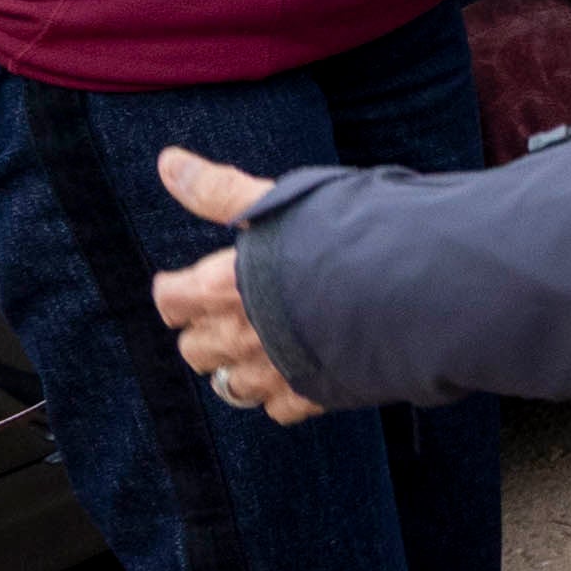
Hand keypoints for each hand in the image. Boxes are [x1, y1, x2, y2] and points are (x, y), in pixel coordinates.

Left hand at [148, 148, 320, 423]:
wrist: (403, 289)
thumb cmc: (337, 235)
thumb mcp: (275, 202)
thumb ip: (219, 190)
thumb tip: (167, 162)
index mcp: (219, 288)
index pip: (169, 301)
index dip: (176, 292)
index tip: (188, 284)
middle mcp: (236, 338)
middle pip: (194, 351)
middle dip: (205, 333)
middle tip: (230, 311)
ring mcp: (271, 374)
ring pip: (230, 387)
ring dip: (239, 367)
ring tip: (263, 344)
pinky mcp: (309, 398)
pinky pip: (277, 408)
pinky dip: (282, 393)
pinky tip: (300, 368)